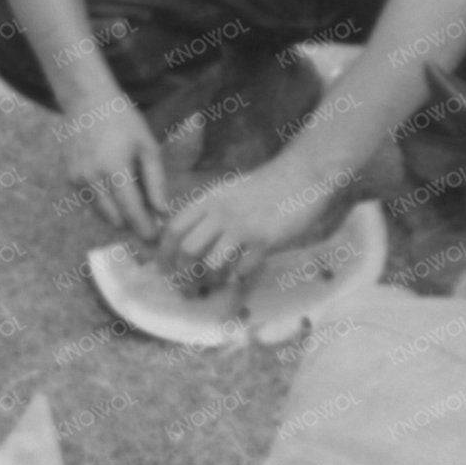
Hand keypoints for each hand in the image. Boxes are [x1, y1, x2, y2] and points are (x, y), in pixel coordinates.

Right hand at [63, 98, 170, 242]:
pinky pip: (91, 201)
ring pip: (101, 213)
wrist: (87, 101)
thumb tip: (162, 212)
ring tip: (133, 200)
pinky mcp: (70, 178)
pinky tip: (114, 185)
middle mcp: (92, 178)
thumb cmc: (123, 121)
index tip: (155, 238)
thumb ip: (155, 181)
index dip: (144, 227)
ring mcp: (77, 179)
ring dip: (118, 214)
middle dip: (132, 223)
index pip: (131, 211)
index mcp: (114, 169)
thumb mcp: (147, 146)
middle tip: (149, 219)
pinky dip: (105, 202)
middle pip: (115, 218)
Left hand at [159, 158, 349, 292]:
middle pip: (187, 250)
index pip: (174, 229)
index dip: (164, 254)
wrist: (301, 175)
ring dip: (211, 280)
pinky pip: (242, 269)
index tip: (164, 270)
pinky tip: (241, 276)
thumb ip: (208, 212)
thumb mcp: (228, 192)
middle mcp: (221, 213)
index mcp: (208, 200)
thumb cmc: (264, 187)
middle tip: (188, 289)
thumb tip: (188, 240)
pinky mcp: (265, 240)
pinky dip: (238, 278)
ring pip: (212, 264)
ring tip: (216, 284)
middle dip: (184, 275)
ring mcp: (243, 226)